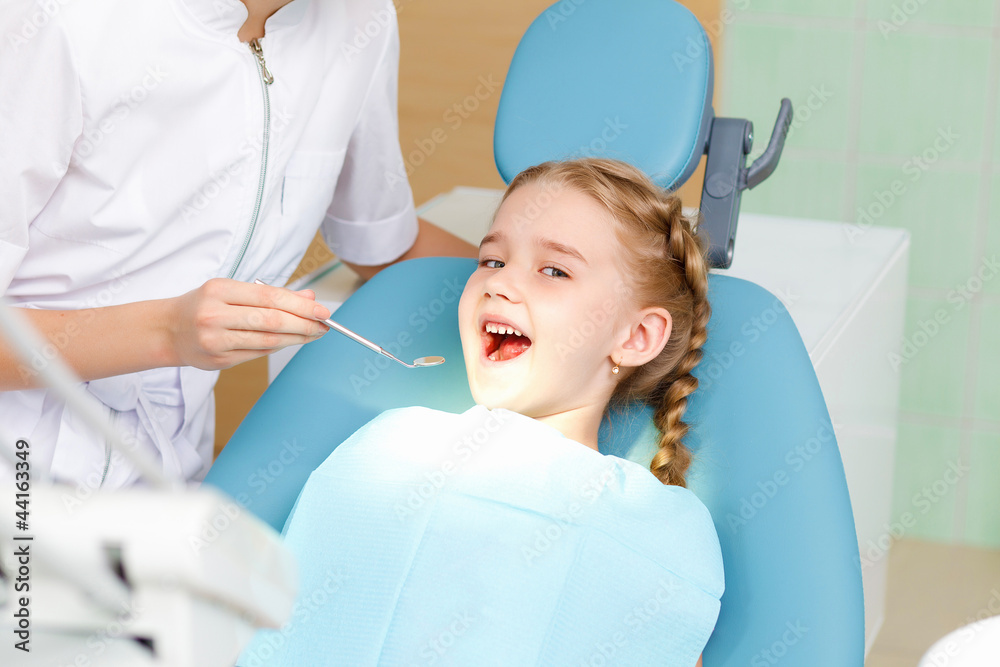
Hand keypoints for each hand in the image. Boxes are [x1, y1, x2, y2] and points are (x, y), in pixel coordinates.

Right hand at [165, 278, 330, 369]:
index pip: (269, 297)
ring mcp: (216, 340)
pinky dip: (279, 346)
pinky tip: (292, 341)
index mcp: (218, 290)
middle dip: (304, 323)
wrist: (168, 330)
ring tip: (314, 333)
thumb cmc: (204, 305)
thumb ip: (270, 294)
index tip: (322, 310)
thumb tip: (309, 296)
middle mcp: (214, 315)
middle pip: (271, 320)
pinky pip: (258, 354)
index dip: (300, 305)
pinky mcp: (219, 361)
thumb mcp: (232, 290)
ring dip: (296, 338)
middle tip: (324, 325)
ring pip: (267, 340)